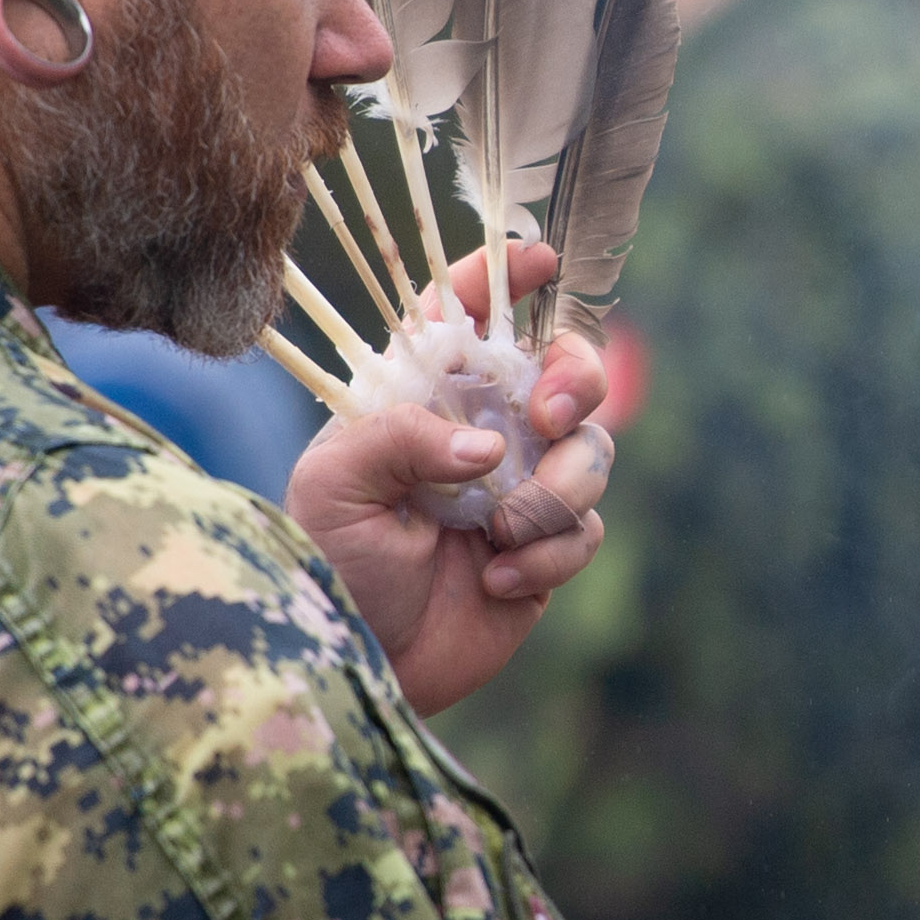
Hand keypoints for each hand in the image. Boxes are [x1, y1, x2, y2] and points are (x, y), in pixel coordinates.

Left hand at [287, 240, 611, 715]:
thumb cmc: (328, 563)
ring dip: (557, 492)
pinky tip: (498, 583)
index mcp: (424, 398)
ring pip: (590, 454)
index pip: (465, 315)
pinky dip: (550, 553)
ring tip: (501, 536)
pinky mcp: (548, 548)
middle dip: (577, 381)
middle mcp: (481, 432)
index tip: (542, 257)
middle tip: (547, 418)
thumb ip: (405, 438)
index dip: (506, 275)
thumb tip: (491, 450)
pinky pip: (587, 529)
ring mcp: (521, 488)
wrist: (358, 662)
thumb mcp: (337, 484)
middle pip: (565, 371)